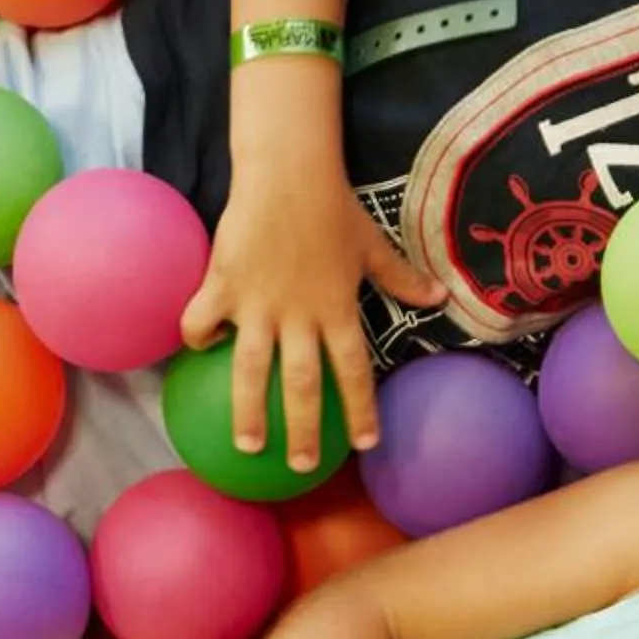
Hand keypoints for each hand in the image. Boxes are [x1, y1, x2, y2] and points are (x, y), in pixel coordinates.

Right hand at [181, 177, 447, 468]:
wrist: (288, 171)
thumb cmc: (333, 207)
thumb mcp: (373, 246)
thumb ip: (402, 279)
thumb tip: (439, 297)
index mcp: (337, 309)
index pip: (354, 370)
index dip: (360, 408)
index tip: (365, 443)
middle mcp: (299, 315)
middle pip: (303, 385)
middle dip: (303, 430)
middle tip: (300, 467)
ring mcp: (258, 304)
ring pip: (251, 370)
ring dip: (249, 410)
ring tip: (248, 444)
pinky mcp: (223, 284)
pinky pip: (203, 321)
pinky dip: (198, 338)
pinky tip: (199, 348)